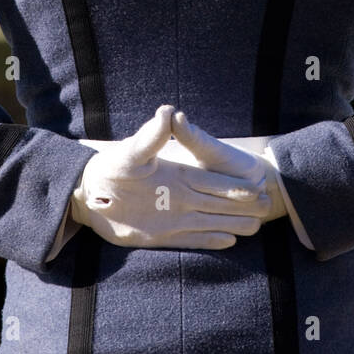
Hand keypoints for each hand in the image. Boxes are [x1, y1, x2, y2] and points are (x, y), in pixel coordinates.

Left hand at [71, 104, 271, 249]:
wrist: (86, 192)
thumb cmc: (108, 168)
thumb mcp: (131, 151)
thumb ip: (150, 137)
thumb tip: (167, 111)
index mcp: (177, 175)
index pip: (213, 181)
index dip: (234, 185)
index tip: (255, 185)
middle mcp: (180, 196)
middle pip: (218, 203)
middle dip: (242, 206)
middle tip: (267, 208)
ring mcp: (172, 217)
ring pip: (210, 221)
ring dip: (231, 224)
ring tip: (256, 228)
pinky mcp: (161, 234)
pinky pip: (191, 239)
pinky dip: (209, 241)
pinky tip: (229, 242)